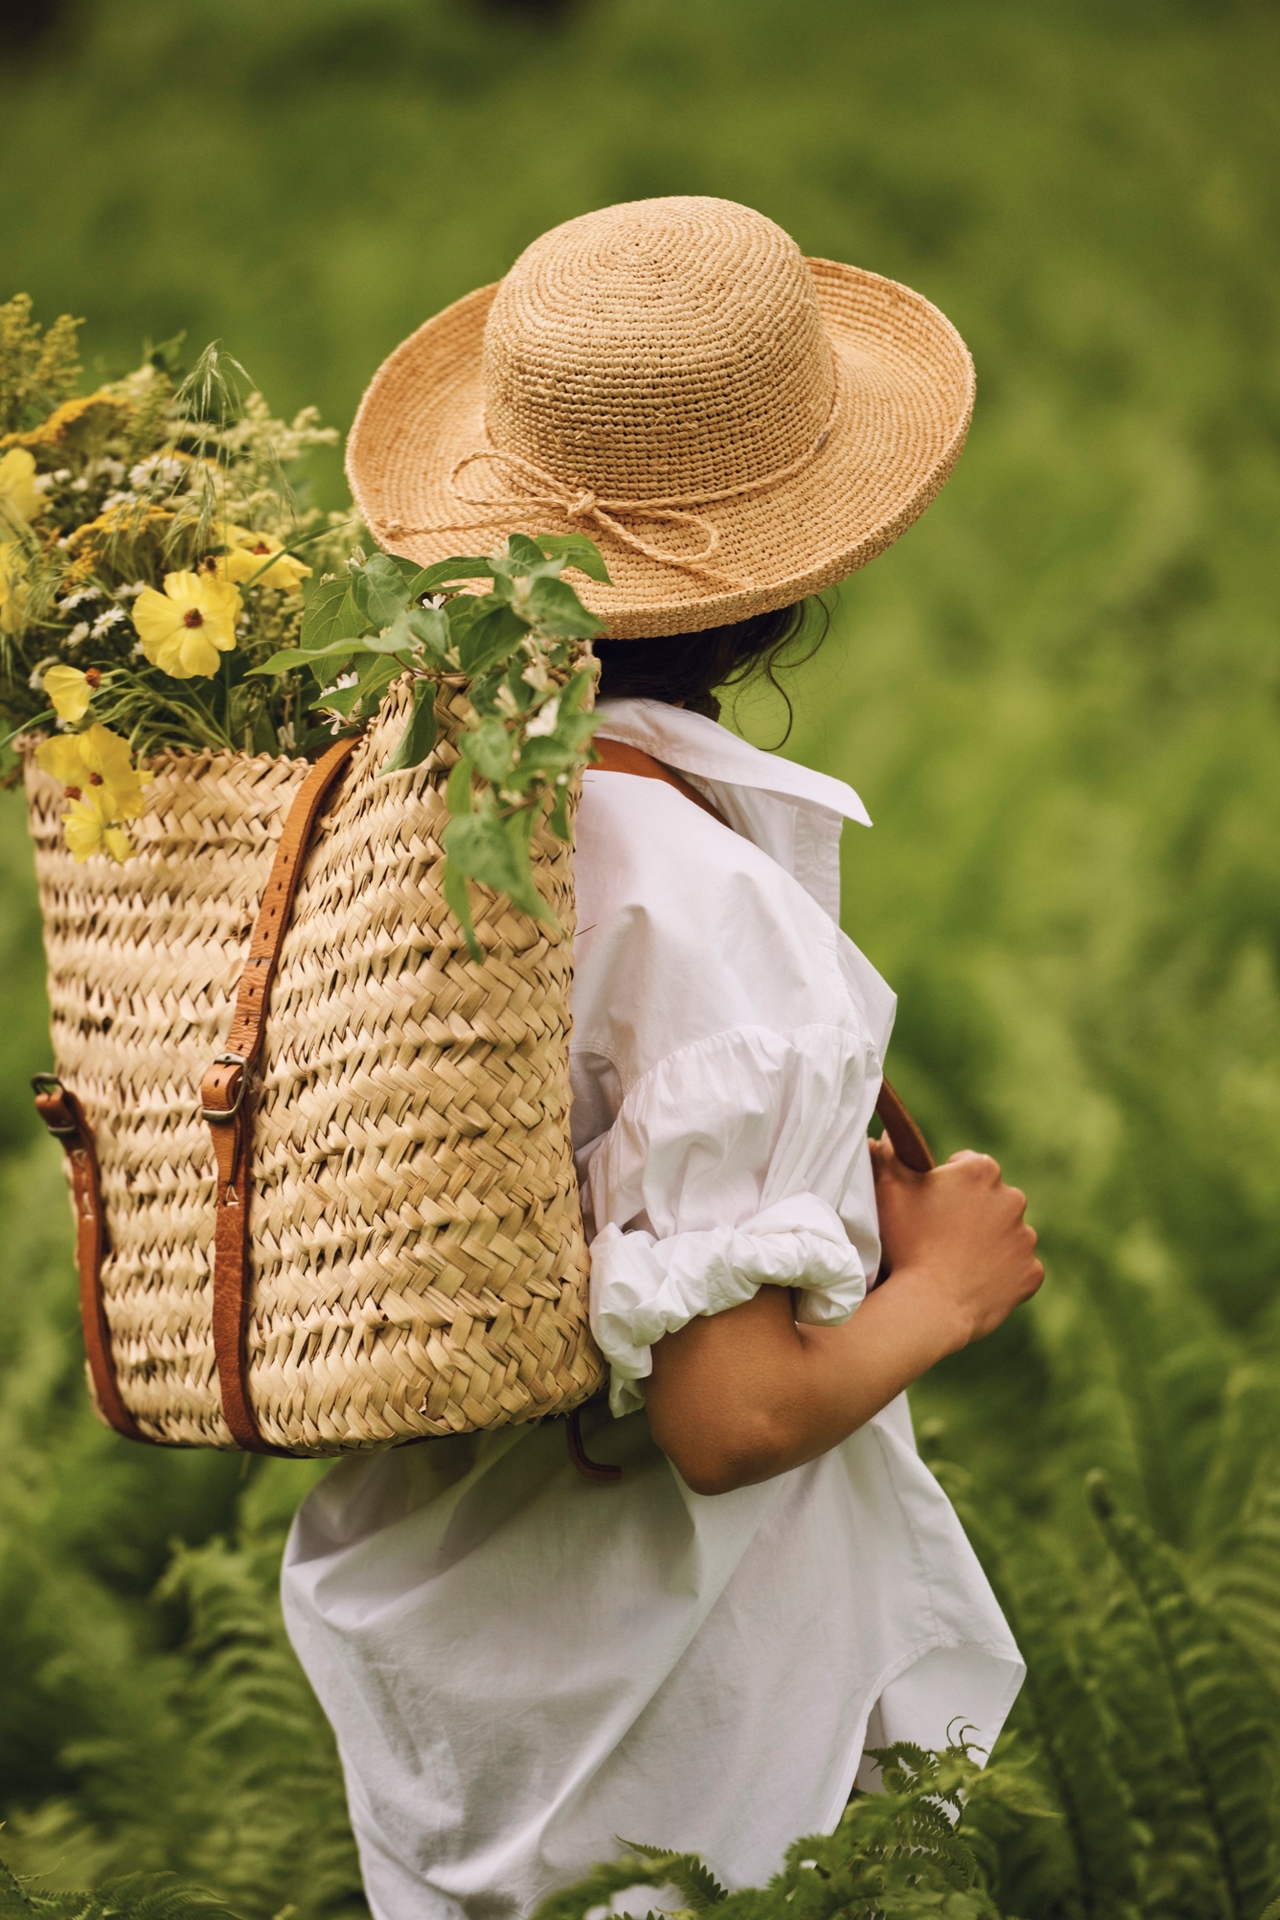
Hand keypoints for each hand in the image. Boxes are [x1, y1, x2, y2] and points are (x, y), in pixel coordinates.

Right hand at [869, 1137, 1043, 1348]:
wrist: (929, 1305)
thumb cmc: (906, 1242)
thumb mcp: (888, 1191)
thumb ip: (887, 1156)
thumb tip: (881, 1136)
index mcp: (981, 1170)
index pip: (966, 1165)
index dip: (946, 1183)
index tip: (930, 1203)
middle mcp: (1013, 1198)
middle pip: (991, 1198)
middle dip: (972, 1210)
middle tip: (941, 1233)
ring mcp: (1025, 1238)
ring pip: (1006, 1232)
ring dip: (989, 1240)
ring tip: (957, 1260)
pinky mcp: (1032, 1272)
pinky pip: (1018, 1267)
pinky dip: (1002, 1272)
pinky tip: (976, 1280)